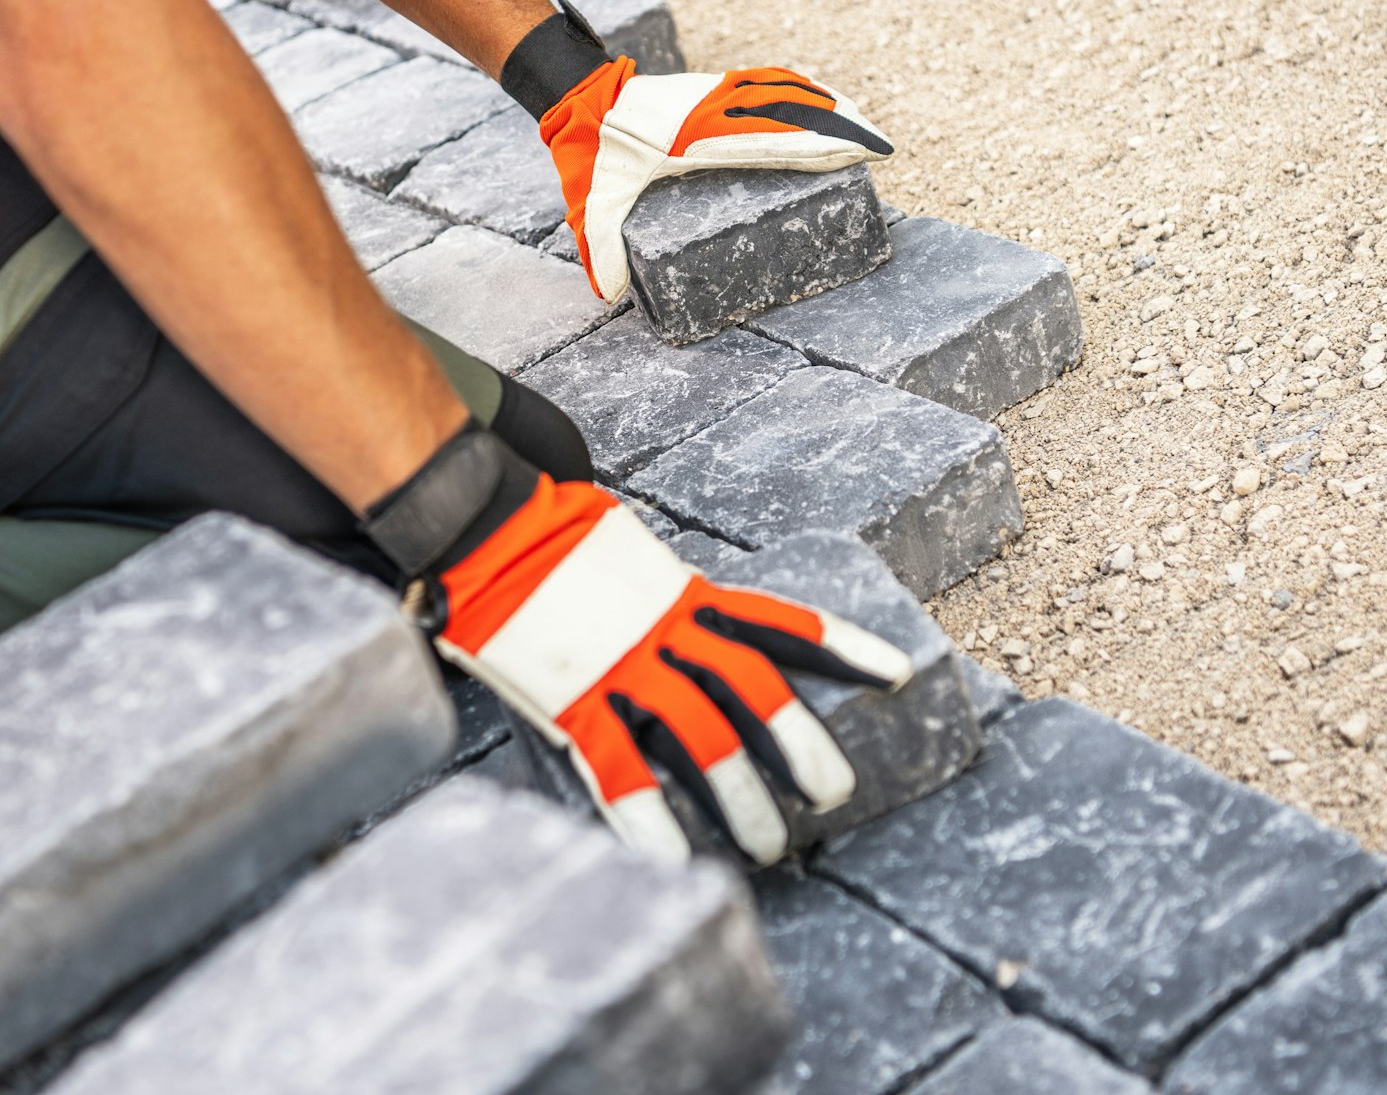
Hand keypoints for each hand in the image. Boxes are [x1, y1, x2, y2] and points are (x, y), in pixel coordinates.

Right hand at [433, 478, 910, 862]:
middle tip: (835, 792)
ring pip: (701, 737)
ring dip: (741, 797)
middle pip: (753, 687)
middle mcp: (665, 629)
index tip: (899, 674)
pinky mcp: (576, 700)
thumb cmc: (556, 537)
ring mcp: (622, 666)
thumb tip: (695, 618)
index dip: (844, 649)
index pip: (779, 623)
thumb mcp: (634, 555)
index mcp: (684, 593)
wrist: (487, 528)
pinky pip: (621, 769)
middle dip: (801, 743)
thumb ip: (670, 594)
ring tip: (769, 847)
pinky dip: (649, 818)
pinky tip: (674, 857)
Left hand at [498, 7, 892, 301]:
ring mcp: (716, 94)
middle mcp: (717, 112)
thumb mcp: (592, 205)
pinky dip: (795, 85)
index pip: (775, 140)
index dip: (822, 144)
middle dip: (841, 127)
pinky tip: (816, 93)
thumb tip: (609, 296)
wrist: (578, 97)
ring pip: (784, 91)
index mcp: (700, 140)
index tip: (860, 153)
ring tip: (862, 122)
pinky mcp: (710, 86)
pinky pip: (764, 81)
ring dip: (826, 103)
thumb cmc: (591, 154)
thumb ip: (601, 250)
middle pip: (792, 113)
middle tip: (881, 146)